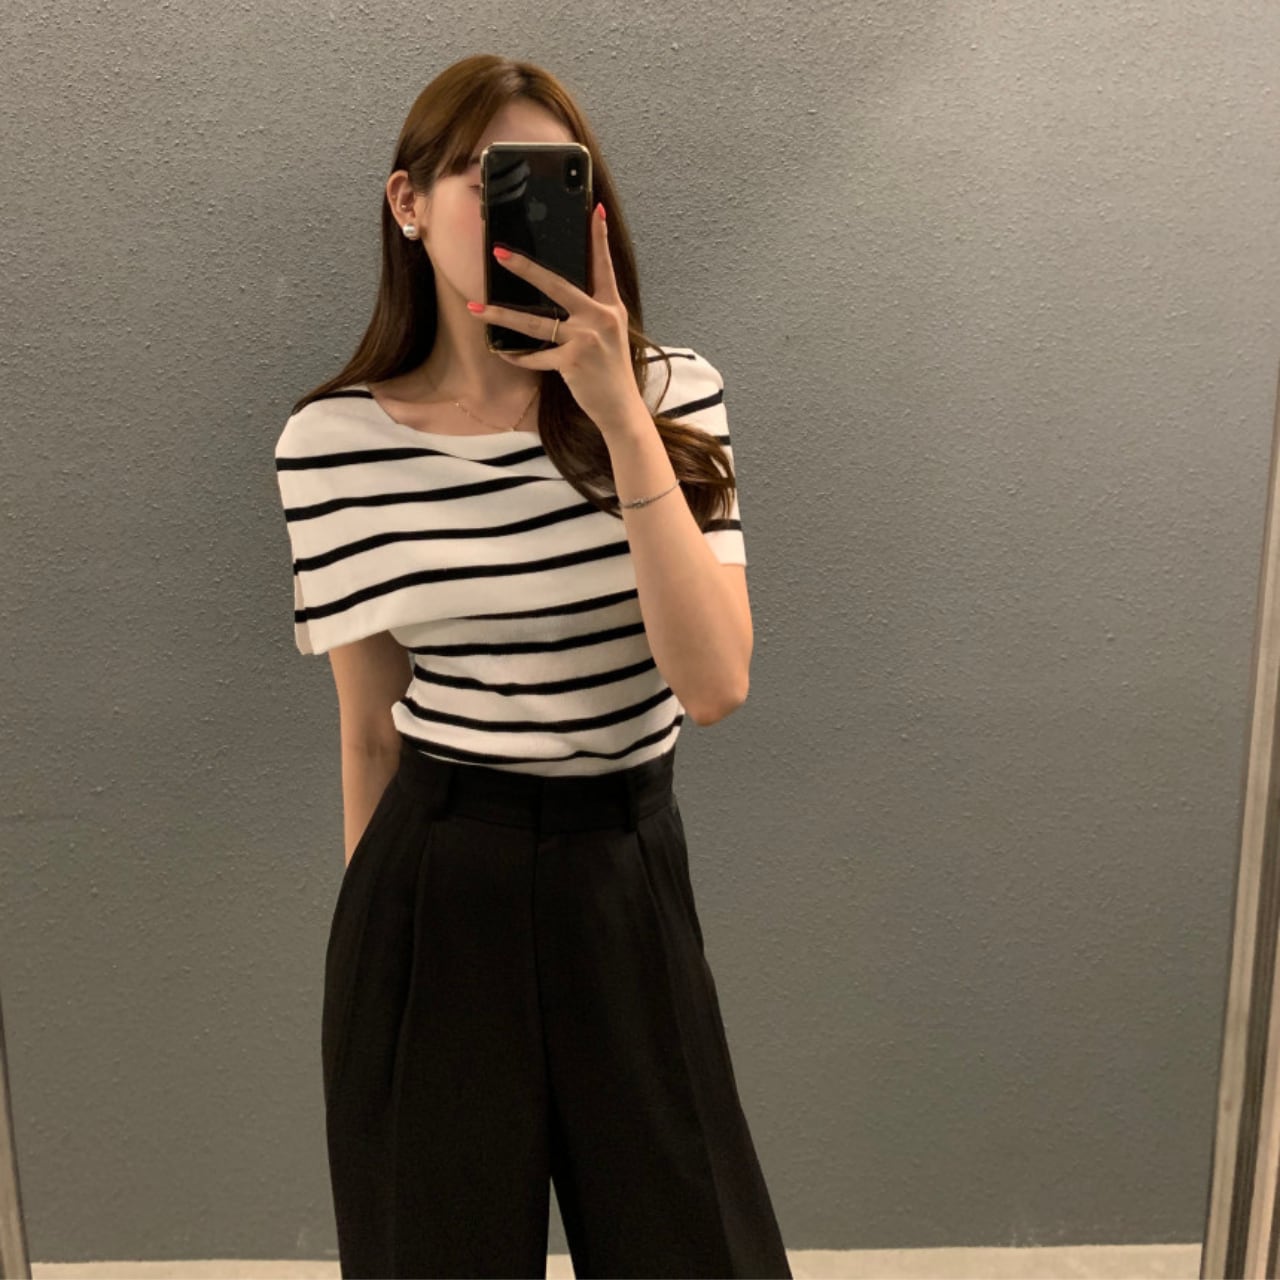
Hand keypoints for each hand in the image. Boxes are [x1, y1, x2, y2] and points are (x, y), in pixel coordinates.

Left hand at [468, 203, 645, 434]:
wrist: (621, 408)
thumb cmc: (611, 372)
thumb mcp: (610, 335)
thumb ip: (593, 313)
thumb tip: (564, 297)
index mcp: (610, 307)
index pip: (603, 266)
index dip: (598, 238)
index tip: (593, 211)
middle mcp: (599, 317)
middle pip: (556, 285)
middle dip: (526, 268)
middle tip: (500, 253)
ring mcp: (586, 339)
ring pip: (535, 323)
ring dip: (502, 316)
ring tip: (476, 309)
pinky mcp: (572, 361)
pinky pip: (536, 356)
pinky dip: (519, 358)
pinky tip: (504, 354)